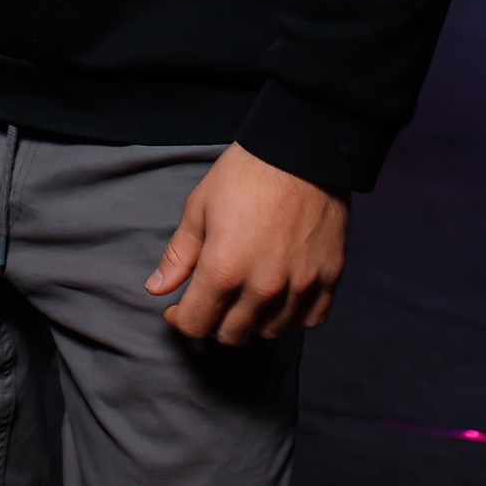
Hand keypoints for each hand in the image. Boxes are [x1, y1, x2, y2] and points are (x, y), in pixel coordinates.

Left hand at [146, 144, 347, 344]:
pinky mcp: (328, 279)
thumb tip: (156, 289)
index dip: (180, 320)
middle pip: (231, 334)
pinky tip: (280, 299)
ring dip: (252, 322)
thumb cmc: (245, 174)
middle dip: (213, 321)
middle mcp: (263, 287)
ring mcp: (299, 286)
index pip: (195, 324)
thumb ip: (178, 255)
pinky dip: (291, 317)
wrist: (301, 151)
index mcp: (224, 269)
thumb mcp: (199, 208)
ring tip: (245, 297)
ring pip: (269, 332)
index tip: (178, 309)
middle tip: (212, 300)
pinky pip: (308, 321)